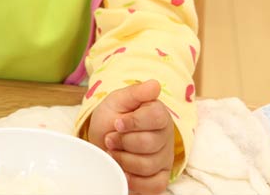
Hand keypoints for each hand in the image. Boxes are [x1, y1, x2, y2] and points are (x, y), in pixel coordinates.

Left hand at [88, 80, 174, 194]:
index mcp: (159, 113)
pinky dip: (135, 181)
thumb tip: (155, 84)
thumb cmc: (112, 117)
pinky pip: (155, 186)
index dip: (133, 122)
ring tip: (113, 152)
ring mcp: (164, 158)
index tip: (117, 123)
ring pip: (148, 165)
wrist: (103, 138)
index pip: (156, 117)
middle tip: (110, 139)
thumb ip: (135, 92)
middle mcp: (166, 136)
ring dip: (124, 160)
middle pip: (149, 143)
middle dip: (123, 142)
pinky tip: (123, 171)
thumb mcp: (118, 100)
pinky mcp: (160, 177)